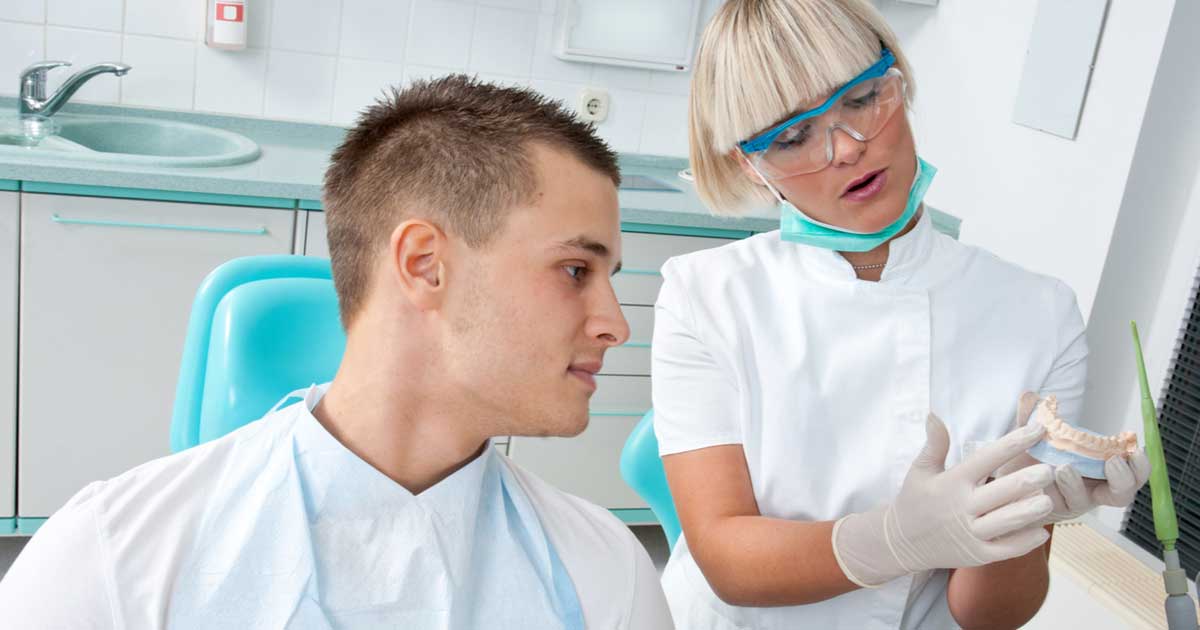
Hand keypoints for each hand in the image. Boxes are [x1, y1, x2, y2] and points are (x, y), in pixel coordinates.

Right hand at [832, 414, 1054, 586]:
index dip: (1013, 443)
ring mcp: (970, 533)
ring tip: (1050, 500)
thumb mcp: (920, 470)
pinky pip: (1005, 549)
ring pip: (1006, 522)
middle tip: (1050, 470)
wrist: (902, 542)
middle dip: (1027, 480)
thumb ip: (935, 444)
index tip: (1037, 430)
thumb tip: (934, 415)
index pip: (987, 458)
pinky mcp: (977, 554)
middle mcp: (962, 507)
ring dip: (1029, 511)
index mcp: (952, 482)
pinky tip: (1042, 530)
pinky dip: (1025, 541)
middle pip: (1001, 492)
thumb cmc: (916, 501)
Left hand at [994, 392, 1151, 523]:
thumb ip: (1032, 417)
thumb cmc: (1026, 458)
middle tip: (1113, 461)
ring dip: (1078, 485)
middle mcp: (1092, 487)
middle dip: (1125, 478)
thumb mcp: (1029, 435)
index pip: (1132, 470)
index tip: (1134, 444)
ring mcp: (1074, 501)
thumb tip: (1030, 396)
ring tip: (1065, 468)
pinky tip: (1047, 476)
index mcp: (1098, 467)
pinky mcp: (1054, 510)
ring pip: (1088, 502)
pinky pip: (1061, 505)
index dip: (1139, 462)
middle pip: (1123, 493)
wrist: (1001, 483)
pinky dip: (1057, 491)